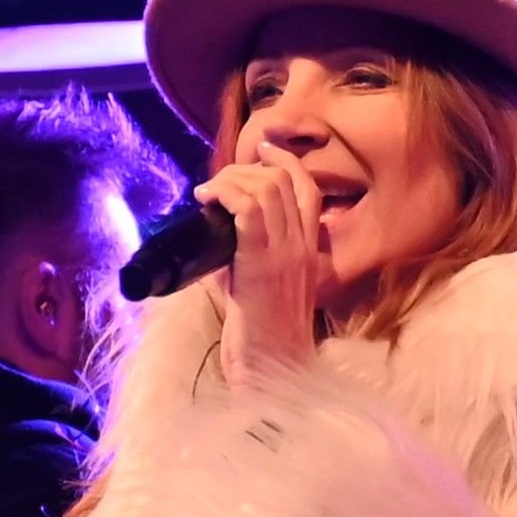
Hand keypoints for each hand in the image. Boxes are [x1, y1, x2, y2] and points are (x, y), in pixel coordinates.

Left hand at [210, 154, 328, 376]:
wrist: (271, 368)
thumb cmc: (261, 336)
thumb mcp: (261, 287)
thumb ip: (250, 257)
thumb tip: (218, 233)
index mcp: (309, 251)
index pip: (308, 189)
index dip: (285, 161)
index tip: (262, 148)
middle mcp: (303, 247)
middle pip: (283, 180)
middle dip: (245, 168)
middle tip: (217, 183)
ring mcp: (286, 254)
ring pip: (265, 187)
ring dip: (229, 180)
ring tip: (207, 193)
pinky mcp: (262, 264)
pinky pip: (247, 207)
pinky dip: (224, 193)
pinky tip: (206, 200)